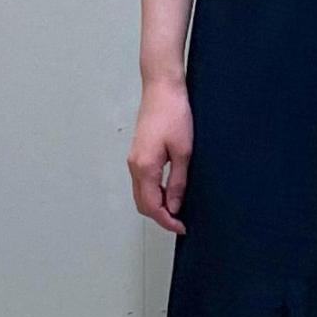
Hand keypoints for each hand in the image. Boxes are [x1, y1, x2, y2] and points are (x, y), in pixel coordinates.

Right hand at [128, 82, 191, 232]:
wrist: (162, 88)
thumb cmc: (175, 115)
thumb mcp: (183, 152)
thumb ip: (178, 182)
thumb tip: (174, 206)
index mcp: (144, 167)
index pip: (152, 206)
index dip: (166, 221)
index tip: (182, 227)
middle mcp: (134, 166)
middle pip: (142, 204)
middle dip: (160, 216)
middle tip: (180, 221)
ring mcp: (133, 159)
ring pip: (140, 194)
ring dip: (156, 205)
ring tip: (178, 208)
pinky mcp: (137, 153)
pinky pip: (142, 182)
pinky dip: (153, 193)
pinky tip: (170, 191)